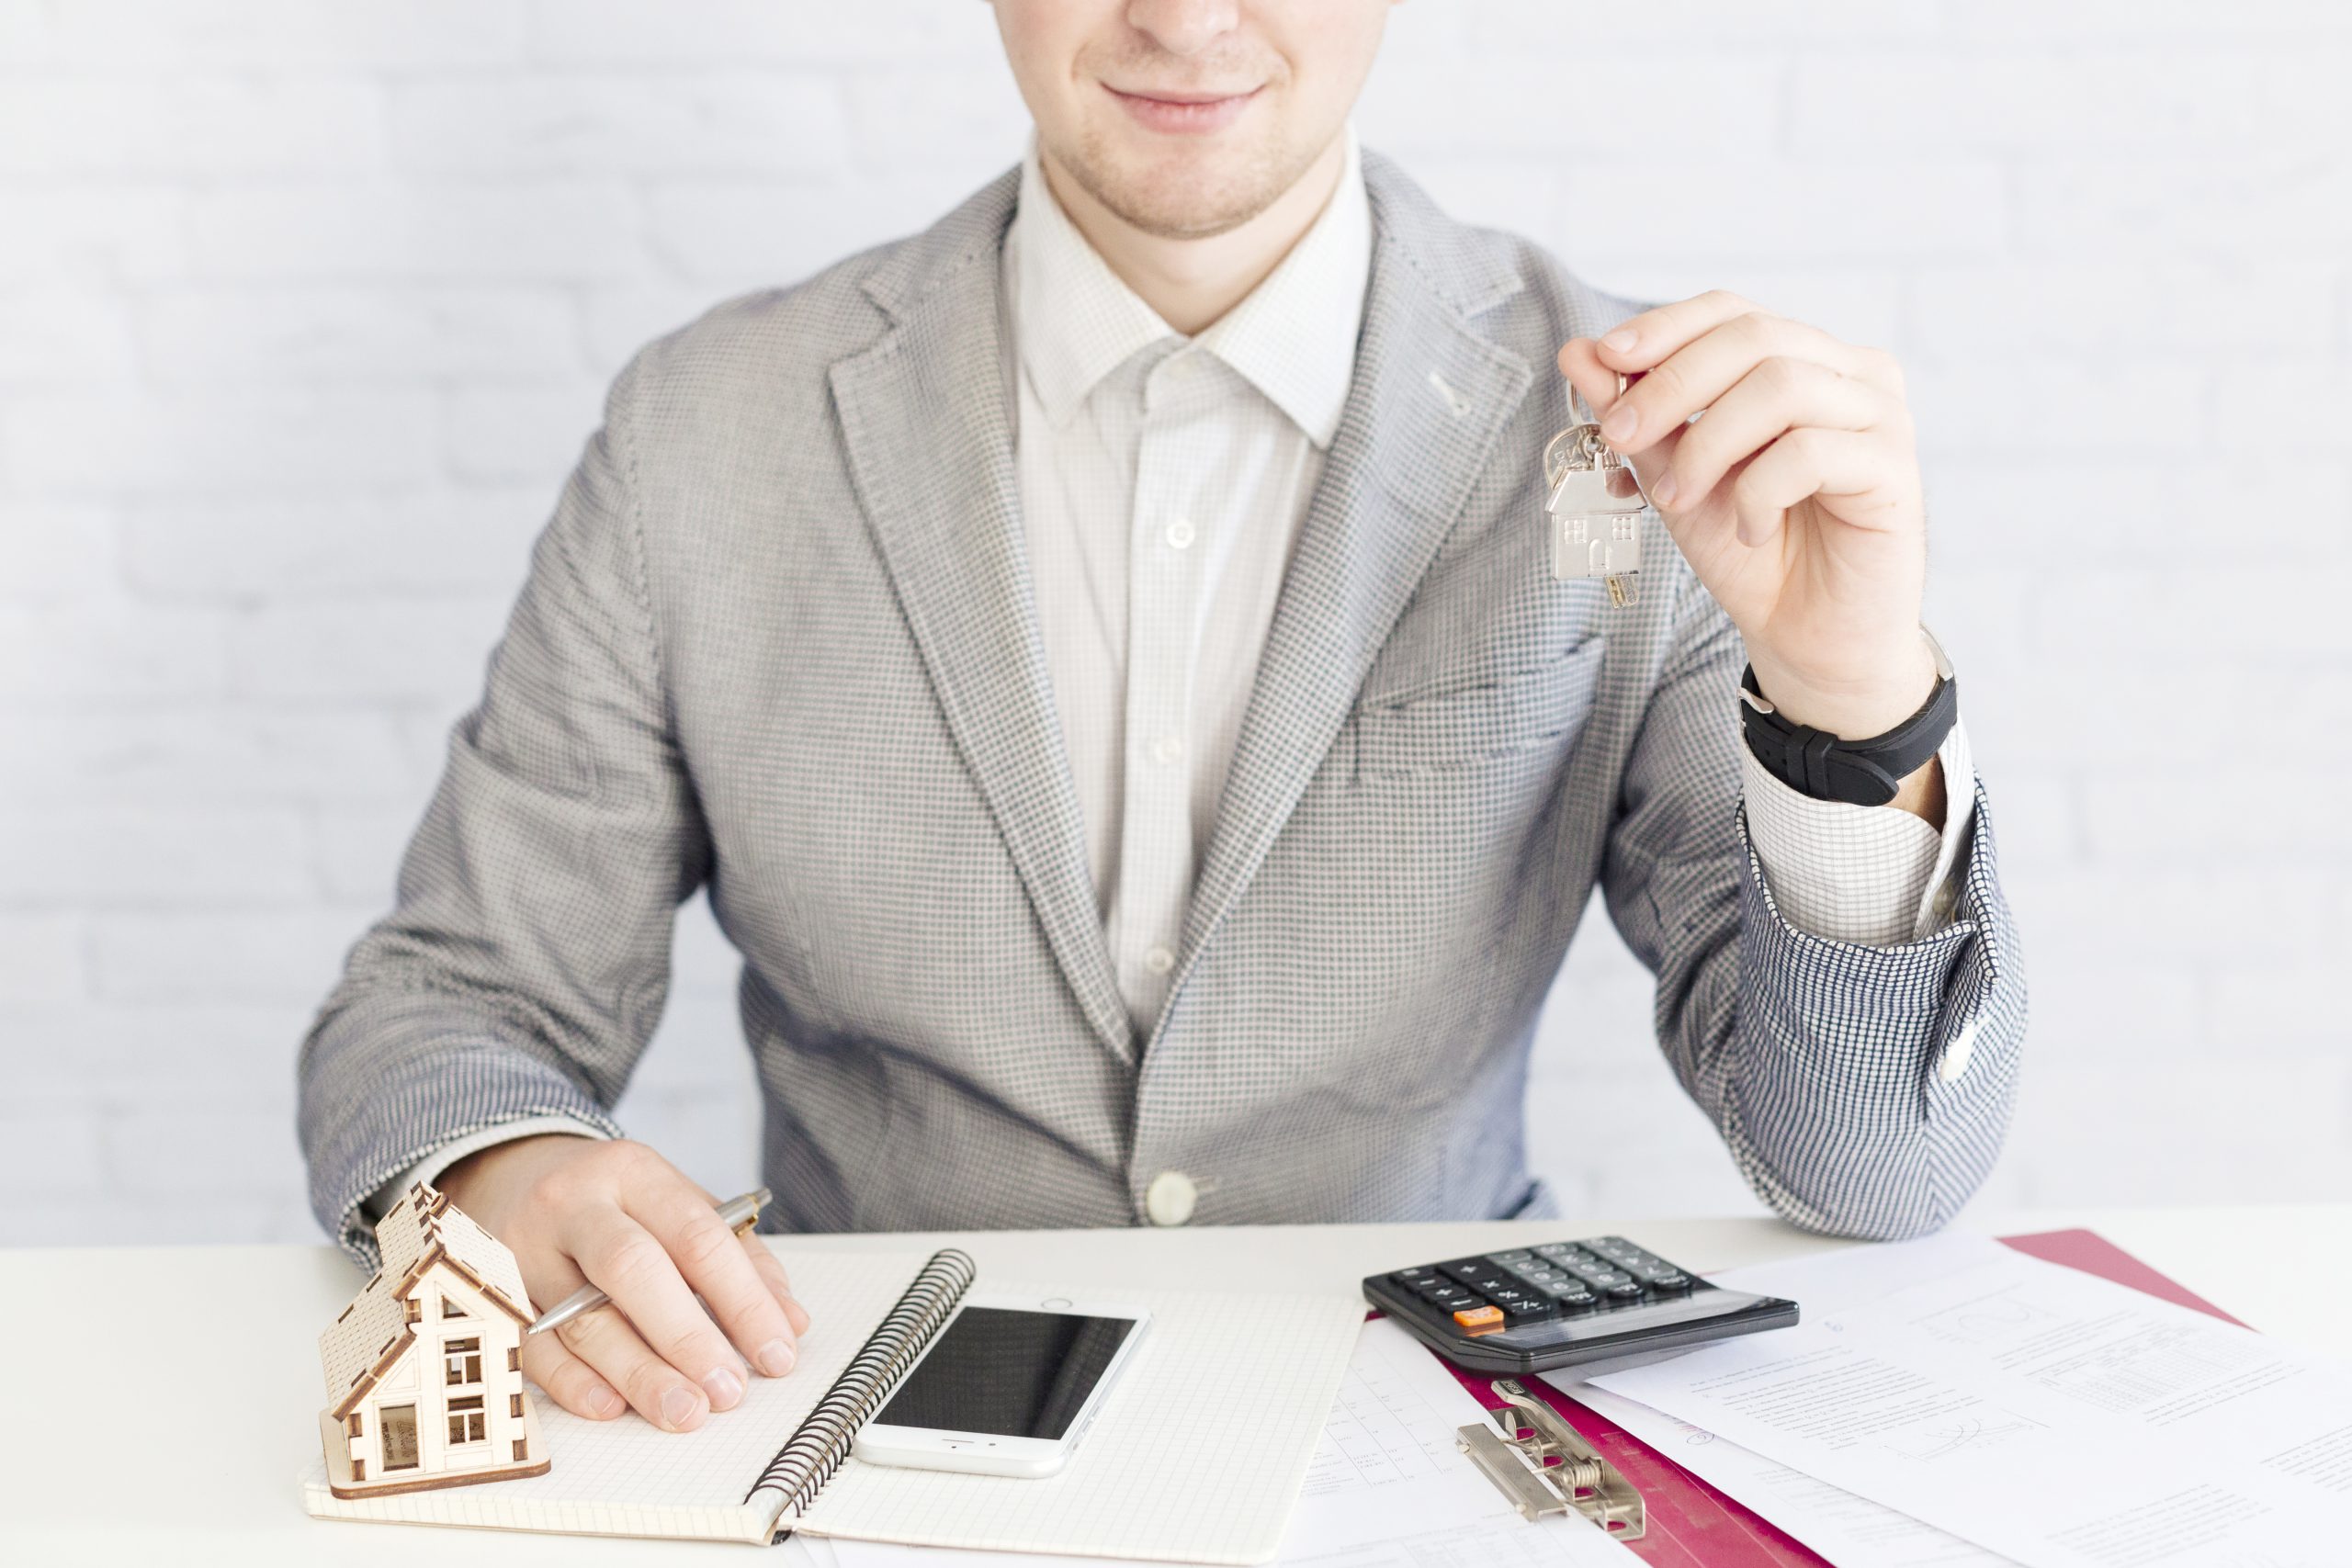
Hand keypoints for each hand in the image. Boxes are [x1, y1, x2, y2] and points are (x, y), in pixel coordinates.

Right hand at [438, 1134, 811, 1431]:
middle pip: (632, 1269)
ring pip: (579, 1317)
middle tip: (728, 1389)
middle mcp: (574, 1204)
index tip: (777, 1351)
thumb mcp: (675, 1202)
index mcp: (633, 1172)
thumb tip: (788, 1321)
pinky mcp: (490, 1294)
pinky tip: (611, 1407)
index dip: (743, 1299)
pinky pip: (530, 1346)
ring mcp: (523, 1248)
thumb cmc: (612, 1201)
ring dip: (638, 1373)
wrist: (510, 1175)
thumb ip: (737, 1256)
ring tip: (684, 1411)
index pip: (697, 1235)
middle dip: (687, 1336)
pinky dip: (572, 1383)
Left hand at [1557, 292, 1938, 746]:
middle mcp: (1850, 373)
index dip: (1667, 327)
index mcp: (1801, 359)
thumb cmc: (1750, 550)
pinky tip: (1751, 530)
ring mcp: (1879, 415)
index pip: (1733, 312)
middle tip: (1621, 436)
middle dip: (1672, 384)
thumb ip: (1638, 417)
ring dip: (1709, 444)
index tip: (1606, 357)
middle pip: (1754, 338)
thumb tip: (1578, 353)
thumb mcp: (1676, 477)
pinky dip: (1759, 493)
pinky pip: (1811, 452)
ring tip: (1680, 500)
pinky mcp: (1895, 468)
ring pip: (1782, 386)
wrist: (1808, 637)